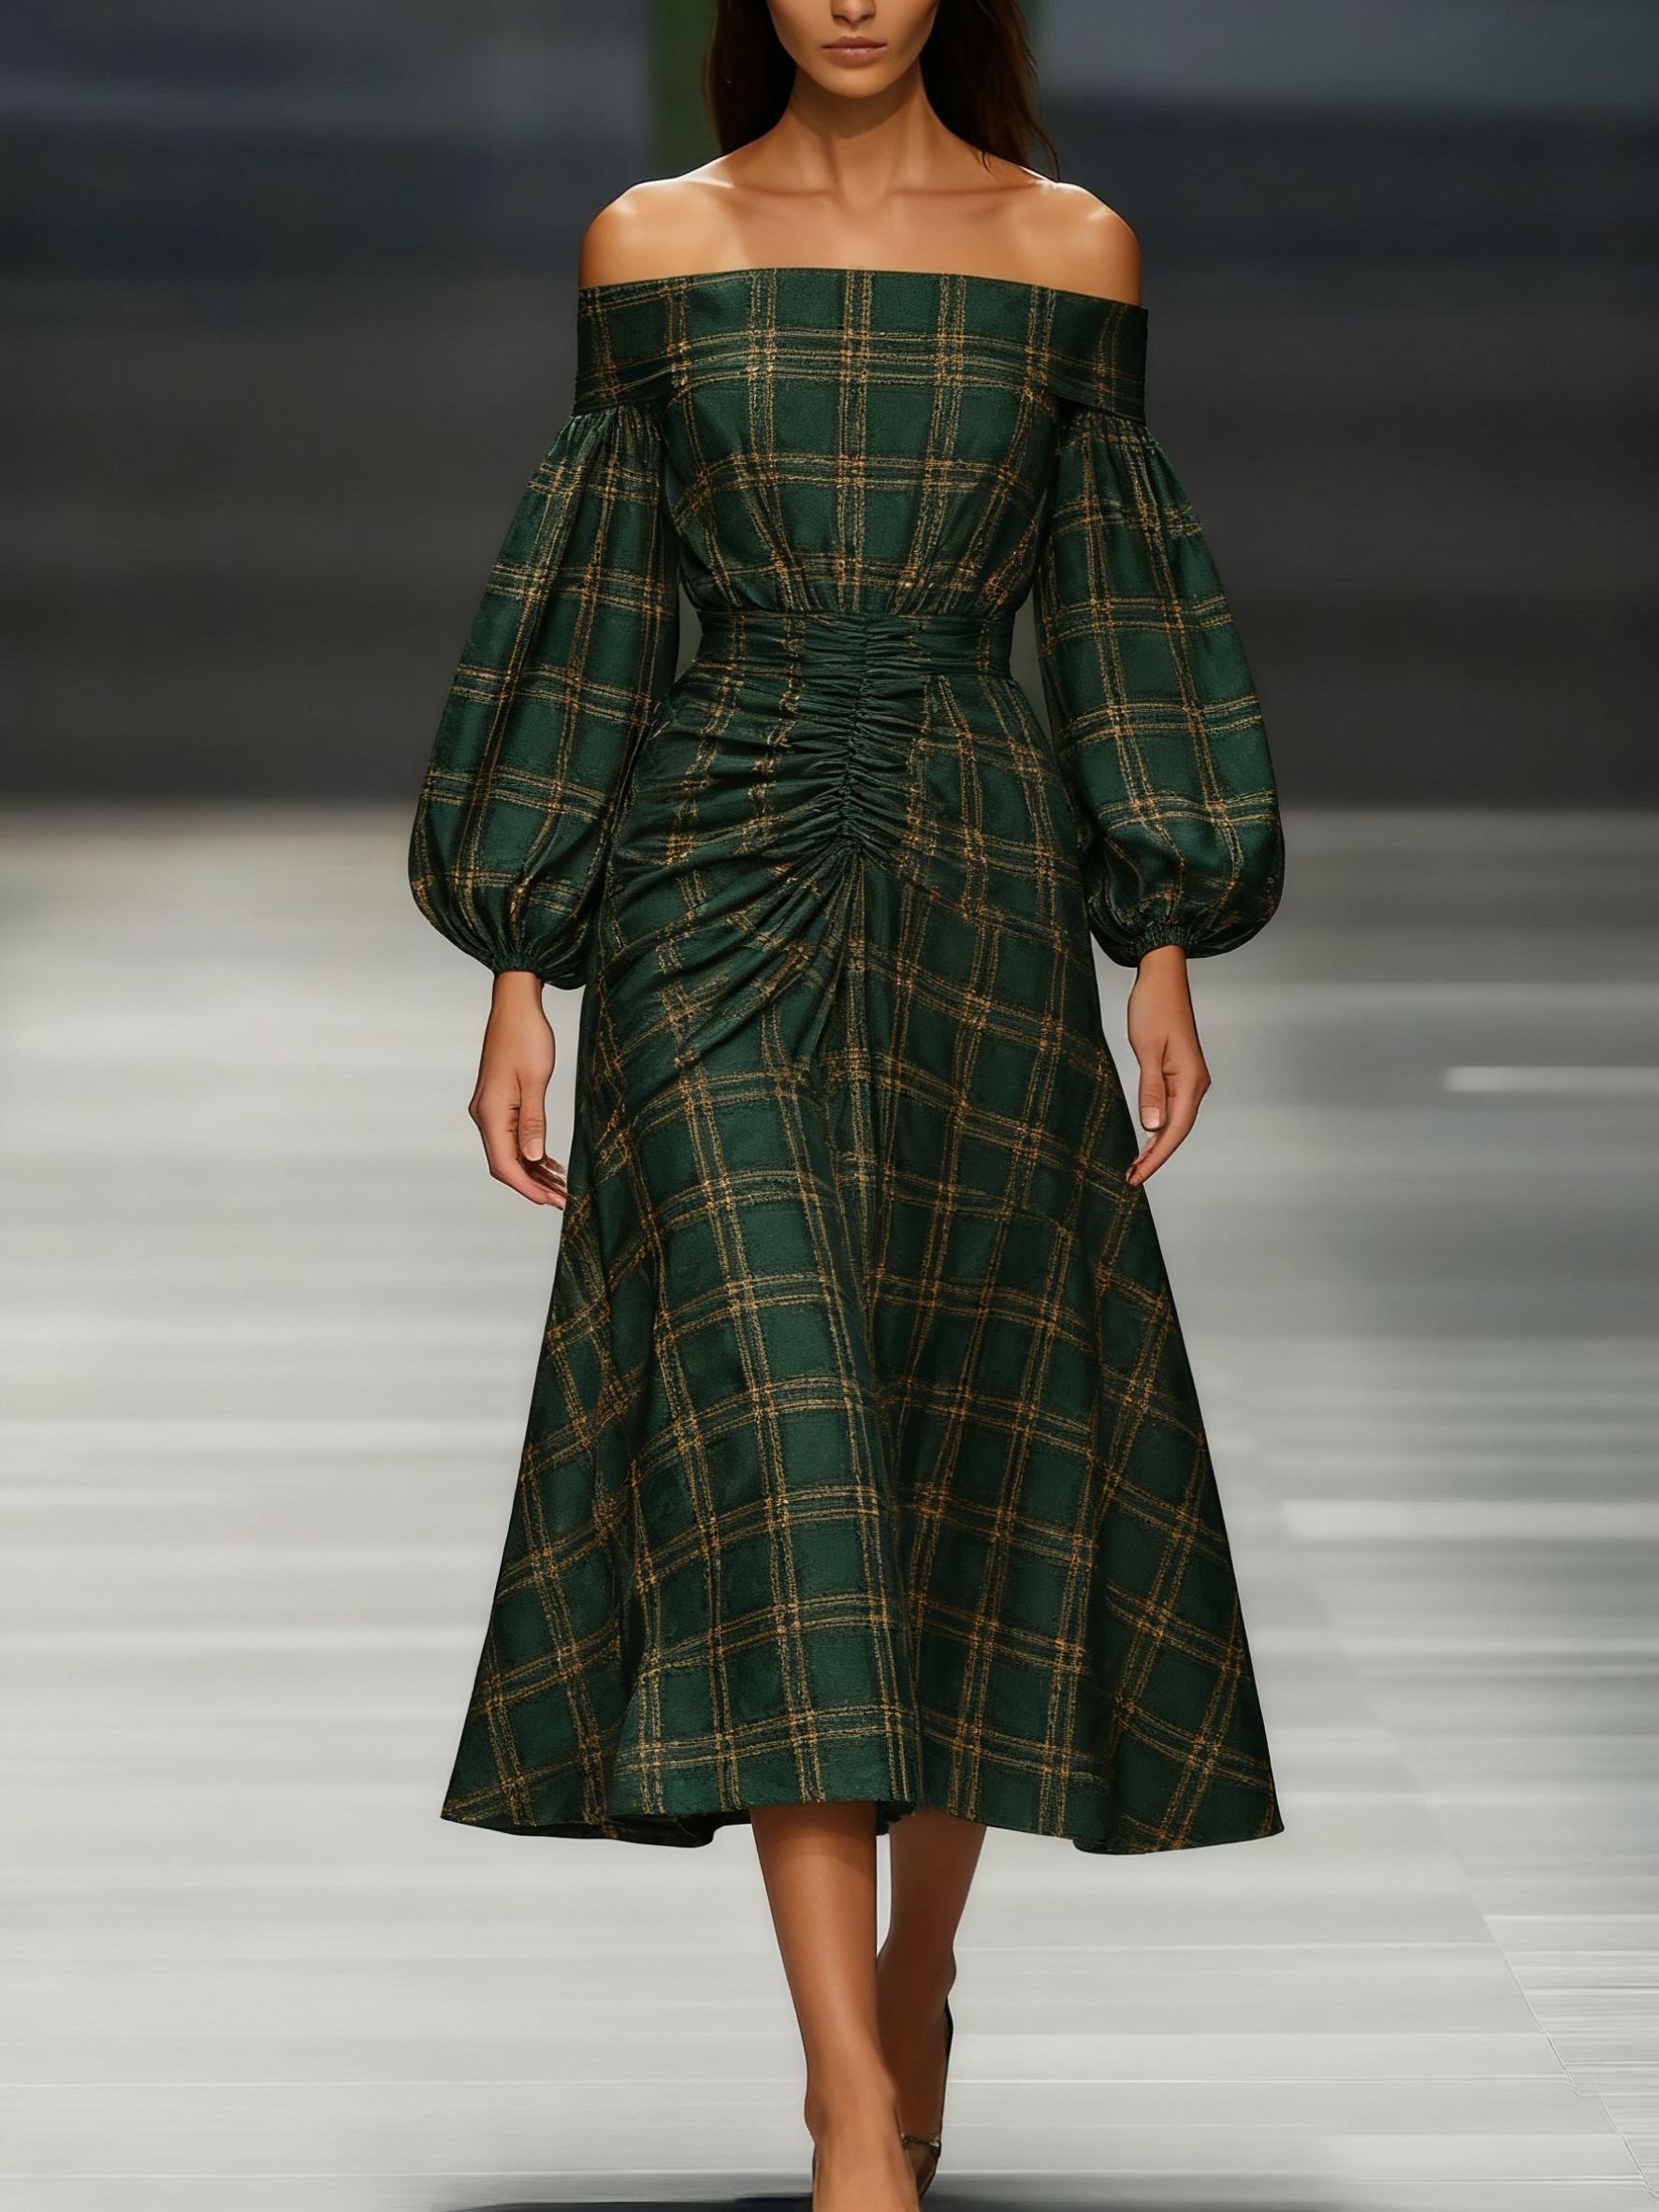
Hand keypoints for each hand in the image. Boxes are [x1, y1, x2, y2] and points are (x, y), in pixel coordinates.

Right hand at [469, 971, 566, 1207]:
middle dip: (533, 1185)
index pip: (504, 1164)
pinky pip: (513, 1137)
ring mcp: (491, 1110)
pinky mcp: (500, 1104)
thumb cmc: (526, 1036)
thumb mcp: (535, 1080)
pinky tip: (551, 1164)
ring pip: (511, 1153)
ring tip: (563, 1187)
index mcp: (490, 1113)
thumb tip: (534, 1159)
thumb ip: (533, 1122)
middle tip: (564, 1200)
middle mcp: (485, 1116)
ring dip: (535, 1172)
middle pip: (506, 1163)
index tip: (552, 1202)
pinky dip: (532, 1153)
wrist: (515, 1005)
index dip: (528, 1188)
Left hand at [1124, 945, 1209, 1186]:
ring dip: (1157, 1144)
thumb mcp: (1147, 1049)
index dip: (1156, 1157)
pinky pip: (1171, 1106)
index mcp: (1190, 1080)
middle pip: (1178, 1130)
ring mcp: (1189, 1078)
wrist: (1162, 976)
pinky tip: (1146, 1136)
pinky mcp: (1179, 1072)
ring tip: (1135, 1165)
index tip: (1137, 1176)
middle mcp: (1195, 1083)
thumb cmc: (1154, 1006)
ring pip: (1175, 1120)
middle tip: (1132, 1177)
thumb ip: (1151, 1089)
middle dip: (1156, 1156)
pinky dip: (1158, 1125)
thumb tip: (1153, 1127)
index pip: (1175, 1130)